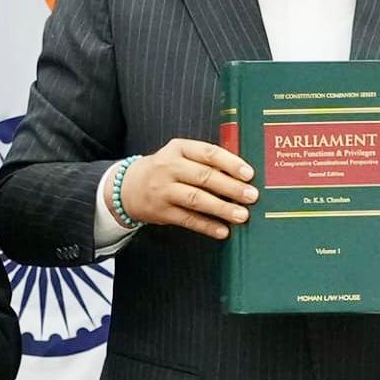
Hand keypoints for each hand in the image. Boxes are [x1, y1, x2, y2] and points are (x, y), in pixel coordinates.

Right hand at [123, 138, 257, 239]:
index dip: (230, 163)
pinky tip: (223, 231)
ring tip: (242, 215)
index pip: (208, 153)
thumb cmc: (166, 169)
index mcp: (179, 148)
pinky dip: (206, 226)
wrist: (128, 186)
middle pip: (204, 177)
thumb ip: (206, 161)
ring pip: (196, 199)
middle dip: (231, 187)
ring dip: (221, 208)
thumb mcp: (181, 155)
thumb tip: (242, 175)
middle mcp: (169, 167)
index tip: (249, 174)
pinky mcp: (161, 211)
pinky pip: (187, 219)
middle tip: (251, 196)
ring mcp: (163, 190)